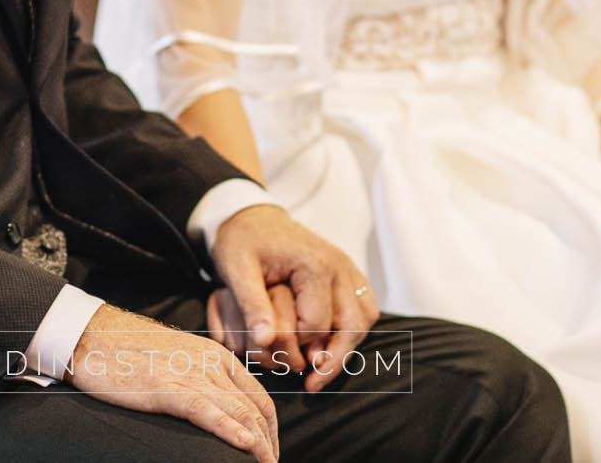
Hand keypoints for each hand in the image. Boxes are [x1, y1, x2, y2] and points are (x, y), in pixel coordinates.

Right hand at [65, 303, 278, 461]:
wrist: (91, 336)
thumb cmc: (130, 353)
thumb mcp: (179, 361)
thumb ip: (203, 380)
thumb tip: (219, 411)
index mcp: (217, 356)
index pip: (260, 398)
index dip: (271, 431)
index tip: (269, 453)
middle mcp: (211, 363)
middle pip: (256, 410)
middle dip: (268, 444)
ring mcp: (190, 374)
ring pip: (239, 412)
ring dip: (258, 446)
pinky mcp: (167, 387)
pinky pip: (207, 411)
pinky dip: (229, 430)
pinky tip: (244, 446)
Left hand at [209, 205, 378, 392]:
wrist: (252, 217)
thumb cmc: (242, 241)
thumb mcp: (236, 270)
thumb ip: (252, 305)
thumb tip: (266, 341)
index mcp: (315, 265)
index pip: (318, 325)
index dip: (300, 347)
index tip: (281, 361)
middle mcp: (339, 265)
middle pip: (352, 325)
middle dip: (334, 359)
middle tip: (312, 384)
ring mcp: (347, 268)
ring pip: (364, 319)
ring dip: (348, 346)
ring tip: (322, 368)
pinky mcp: (347, 272)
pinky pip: (363, 307)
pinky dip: (353, 329)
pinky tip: (331, 344)